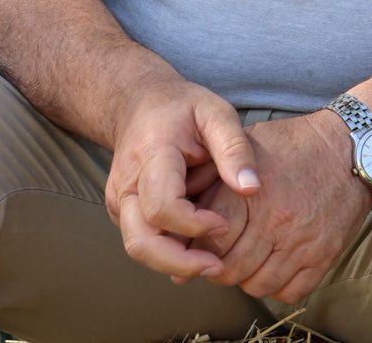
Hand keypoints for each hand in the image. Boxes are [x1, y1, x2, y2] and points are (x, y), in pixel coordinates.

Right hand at [104, 77, 261, 283]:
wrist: (140, 105)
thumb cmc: (182, 109)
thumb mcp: (216, 113)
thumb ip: (234, 148)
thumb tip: (252, 188)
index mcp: (150, 157)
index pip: (162, 207)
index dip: (194, 224)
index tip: (224, 223)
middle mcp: (126, 184)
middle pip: (141, 242)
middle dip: (180, 262)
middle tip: (217, 266)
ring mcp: (120, 202)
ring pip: (138, 247)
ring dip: (174, 262)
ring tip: (212, 262)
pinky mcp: (123, 212)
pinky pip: (143, 240)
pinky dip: (168, 250)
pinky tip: (197, 245)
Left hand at [197, 111, 371, 303]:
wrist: (351, 147)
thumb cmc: (294, 145)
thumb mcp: (248, 146)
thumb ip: (214, 179)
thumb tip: (180, 218)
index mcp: (252, 194)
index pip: (210, 240)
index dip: (199, 246)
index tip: (202, 242)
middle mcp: (277, 221)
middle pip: (230, 269)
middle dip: (219, 267)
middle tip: (221, 257)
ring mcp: (303, 242)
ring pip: (257, 285)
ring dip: (247, 279)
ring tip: (249, 261)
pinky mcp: (325, 254)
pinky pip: (291, 292)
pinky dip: (278, 286)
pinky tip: (275, 267)